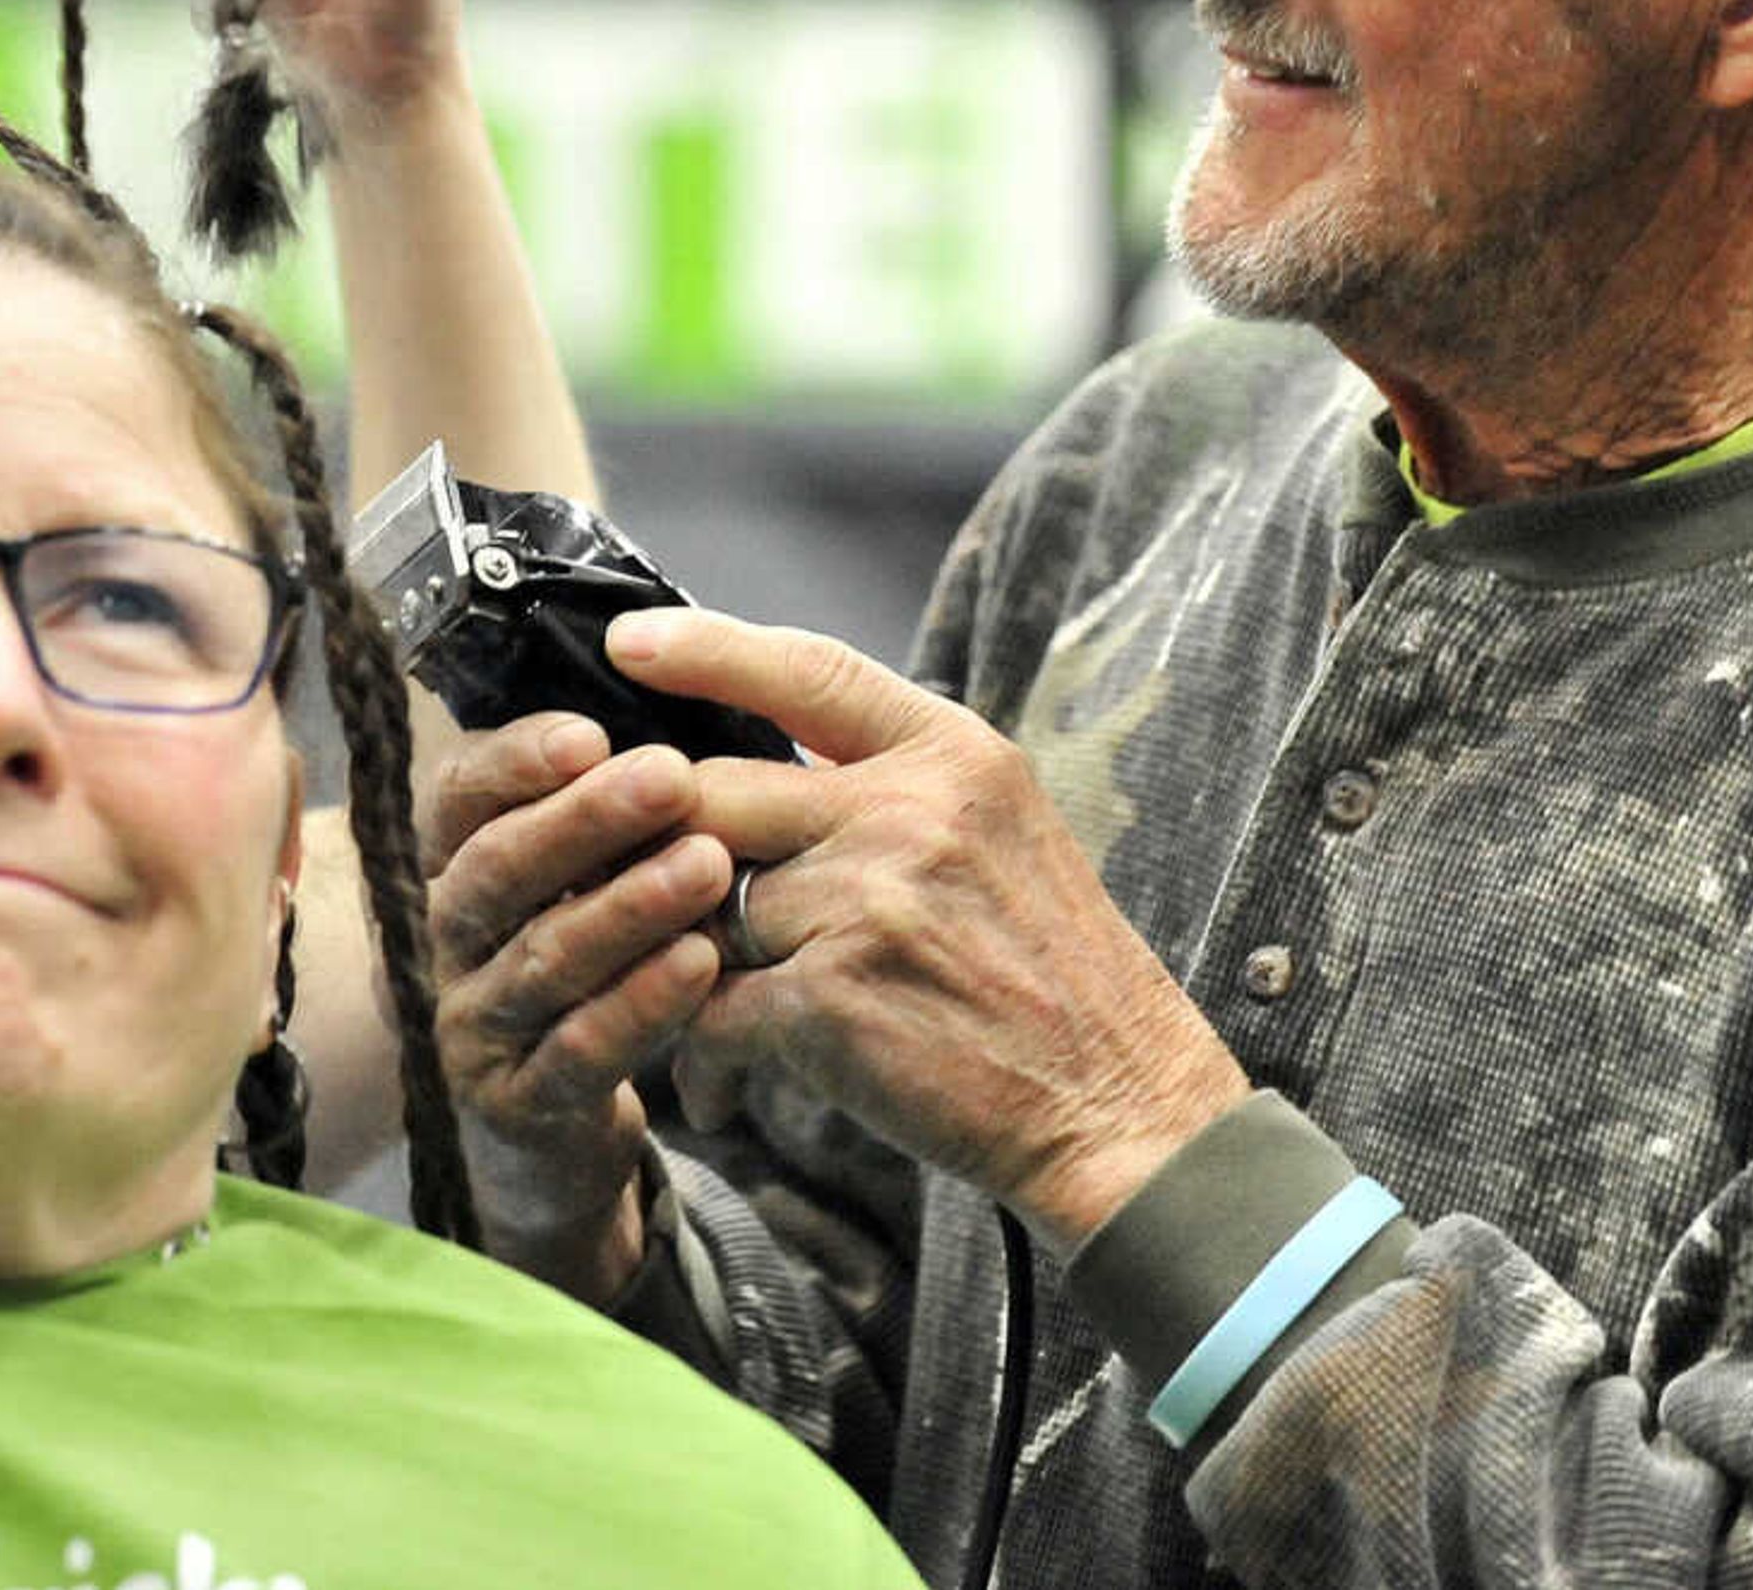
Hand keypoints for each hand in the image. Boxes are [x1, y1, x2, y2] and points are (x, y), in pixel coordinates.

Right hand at [424, 713, 733, 1300]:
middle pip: (497, 870)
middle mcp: (440, 939)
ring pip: (541, 956)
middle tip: (674, 777)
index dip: (515, 762)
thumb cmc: (576, 970)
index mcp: (447, 864)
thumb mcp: (566, 879)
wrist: (547, 1136)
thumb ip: (589, 803)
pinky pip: (578, 1050)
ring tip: (707, 865)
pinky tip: (702, 965)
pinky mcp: (513, 1105)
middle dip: (586, 820)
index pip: (455, 796)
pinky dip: (640, 1005)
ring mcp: (469, 1025)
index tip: (589, 734)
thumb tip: (663, 686)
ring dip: (627, 907)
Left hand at [625, 608, 1251, 1248]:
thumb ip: (893, 786)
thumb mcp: (1000, 833)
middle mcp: (909, 810)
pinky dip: (707, 1057)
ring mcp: (868, 901)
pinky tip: (725, 1092)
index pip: (806, 668)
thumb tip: (766, 758)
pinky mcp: (832, 999)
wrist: (1122, 1109)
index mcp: (953, 755)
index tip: (629, 642)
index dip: (706, 648)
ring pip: (702, 903)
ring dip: (685, 964)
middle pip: (714, 787)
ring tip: (688, 1009)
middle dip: (666, 847)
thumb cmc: (1054, 980)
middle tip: (639, 896)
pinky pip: (714, 1008)